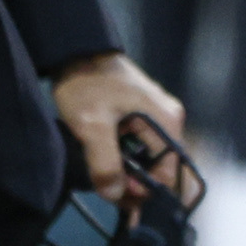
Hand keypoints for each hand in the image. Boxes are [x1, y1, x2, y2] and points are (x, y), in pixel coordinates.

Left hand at [52, 53, 193, 214]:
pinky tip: (107, 159)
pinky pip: (142, 147)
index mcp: (166, 123)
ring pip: (150, 160)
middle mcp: (170, 121)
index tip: (116, 195)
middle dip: (135, 184)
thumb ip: (105, 163)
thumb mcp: (91, 125)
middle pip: (161, 169)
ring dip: (129, 172)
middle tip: (106, 188)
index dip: (145, 191)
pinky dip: (126, 159)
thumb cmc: (87, 84)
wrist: (75, 50)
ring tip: (103, 173)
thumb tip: (115, 195)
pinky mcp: (144, 116)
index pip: (168, 174)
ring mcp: (159, 118)